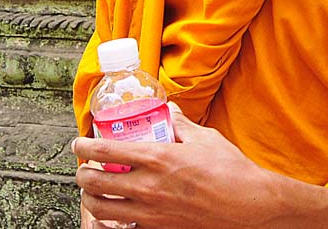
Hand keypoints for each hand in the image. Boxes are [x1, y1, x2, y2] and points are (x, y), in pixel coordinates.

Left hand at [73, 105, 327, 228]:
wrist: (249, 206)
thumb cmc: (230, 171)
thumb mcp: (205, 138)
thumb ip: (181, 124)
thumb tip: (169, 110)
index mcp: (158, 157)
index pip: (106, 149)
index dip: (84, 146)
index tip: (78, 142)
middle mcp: (148, 186)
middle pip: (94, 183)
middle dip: (81, 174)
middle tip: (84, 168)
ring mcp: (151, 212)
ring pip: (101, 209)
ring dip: (91, 198)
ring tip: (94, 190)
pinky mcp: (158, 228)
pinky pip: (122, 227)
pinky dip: (112, 220)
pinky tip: (116, 211)